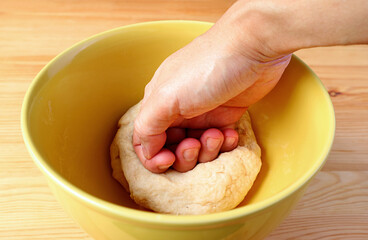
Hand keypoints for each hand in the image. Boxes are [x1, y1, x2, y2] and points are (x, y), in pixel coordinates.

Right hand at [132, 21, 290, 172]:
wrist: (253, 47)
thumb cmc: (208, 67)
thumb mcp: (167, 97)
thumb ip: (148, 126)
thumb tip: (146, 150)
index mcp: (157, 103)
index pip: (145, 140)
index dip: (153, 157)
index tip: (167, 161)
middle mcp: (177, 110)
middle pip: (172, 149)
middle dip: (184, 155)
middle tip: (196, 143)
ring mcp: (202, 113)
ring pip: (196, 149)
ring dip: (206, 150)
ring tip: (217, 134)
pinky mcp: (225, 115)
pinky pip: (219, 142)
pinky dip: (224, 144)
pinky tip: (231, 134)